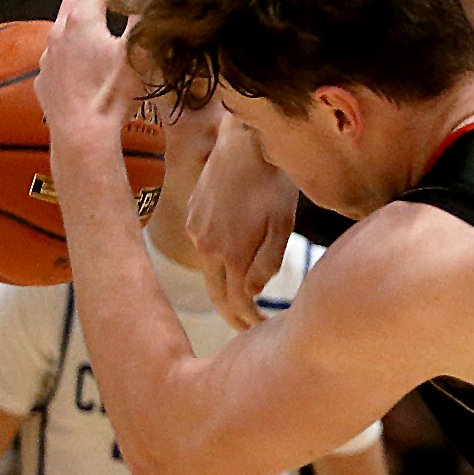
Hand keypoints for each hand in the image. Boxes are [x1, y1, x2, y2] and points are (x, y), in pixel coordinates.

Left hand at [36, 0, 145, 141]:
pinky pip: (57, 44)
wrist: (82, 134)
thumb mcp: (137, 50)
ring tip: (96, 0)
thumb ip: (142, 11)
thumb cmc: (113, 93)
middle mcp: (59, 30)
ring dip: (80, 2)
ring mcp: (48, 53)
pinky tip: (80, 41)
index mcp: (83, 20)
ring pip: (63, 17)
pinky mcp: (45, 74)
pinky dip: (71, 32)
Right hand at [188, 119, 298, 329]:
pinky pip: (203, 245)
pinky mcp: (192, 213)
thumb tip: (251, 293)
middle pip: (216, 292)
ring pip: (208, 268)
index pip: (235, 302)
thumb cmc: (274, 183)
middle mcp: (205, 245)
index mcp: (230, 253)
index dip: (248, 321)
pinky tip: (232, 259)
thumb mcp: (281, 225)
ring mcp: (195, 229)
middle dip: (232, 314)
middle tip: (248, 329)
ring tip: (243, 300)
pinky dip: (218, 259)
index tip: (261, 332)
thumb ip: (266, 263)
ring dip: (224, 286)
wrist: (247, 143)